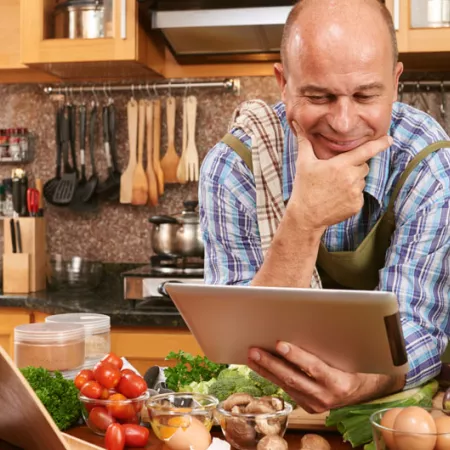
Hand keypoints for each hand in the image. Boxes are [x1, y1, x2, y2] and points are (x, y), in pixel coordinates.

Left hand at [247, 342, 403, 412]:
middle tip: (254, 350)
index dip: (296, 356)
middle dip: (271, 363)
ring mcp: (316, 405)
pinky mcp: (309, 406)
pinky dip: (273, 377)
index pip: (314, 368)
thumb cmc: (358, 365)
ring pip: (286, 386)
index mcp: (340, 383)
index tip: (279, 344)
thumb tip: (306, 323)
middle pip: (293, 379)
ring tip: (252, 356)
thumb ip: (330, 344)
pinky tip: (261, 366)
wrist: (367, 389)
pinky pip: (288, 390)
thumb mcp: (349, 353)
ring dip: (266, 370)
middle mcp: (327, 397)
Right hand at [289, 126, 391, 230]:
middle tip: (337, 174)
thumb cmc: (304, 188)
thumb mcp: (303, 163)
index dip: (380, 144)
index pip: (366, 151)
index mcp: (341, 165)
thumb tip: (296, 124)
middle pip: (363, 166)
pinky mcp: (356, 205)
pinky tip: (337, 199)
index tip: (389, 139)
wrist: (306, 216)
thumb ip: (304, 142)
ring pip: (362, 181)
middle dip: (354, 167)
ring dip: (353, 182)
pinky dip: (351, 196)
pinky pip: (359, 195)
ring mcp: (355, 193)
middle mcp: (351, 178)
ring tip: (335, 188)